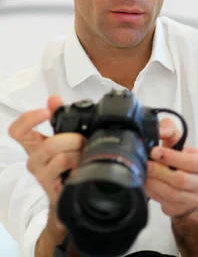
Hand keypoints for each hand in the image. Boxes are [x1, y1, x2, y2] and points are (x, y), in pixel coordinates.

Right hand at [8, 95, 83, 239]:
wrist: (74, 195)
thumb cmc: (70, 165)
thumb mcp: (67, 138)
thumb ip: (60, 117)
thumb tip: (53, 99)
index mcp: (35, 145)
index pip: (17, 131)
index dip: (28, 119)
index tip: (46, 112)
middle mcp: (35, 160)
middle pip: (45, 143)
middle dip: (71, 137)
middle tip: (84, 139)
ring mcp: (42, 174)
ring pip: (56, 153)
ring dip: (76, 150)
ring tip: (85, 153)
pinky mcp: (52, 186)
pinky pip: (64, 166)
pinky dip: (77, 161)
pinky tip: (83, 164)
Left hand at [145, 118, 197, 217]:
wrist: (190, 187)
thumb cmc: (184, 163)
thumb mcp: (180, 145)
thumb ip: (171, 132)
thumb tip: (162, 129)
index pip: (192, 162)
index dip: (172, 157)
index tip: (155, 151)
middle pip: (181, 180)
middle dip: (159, 171)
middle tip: (145, 164)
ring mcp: (195, 199)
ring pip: (172, 194)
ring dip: (154, 183)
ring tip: (144, 174)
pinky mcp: (183, 210)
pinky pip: (166, 203)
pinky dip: (153, 193)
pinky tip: (146, 184)